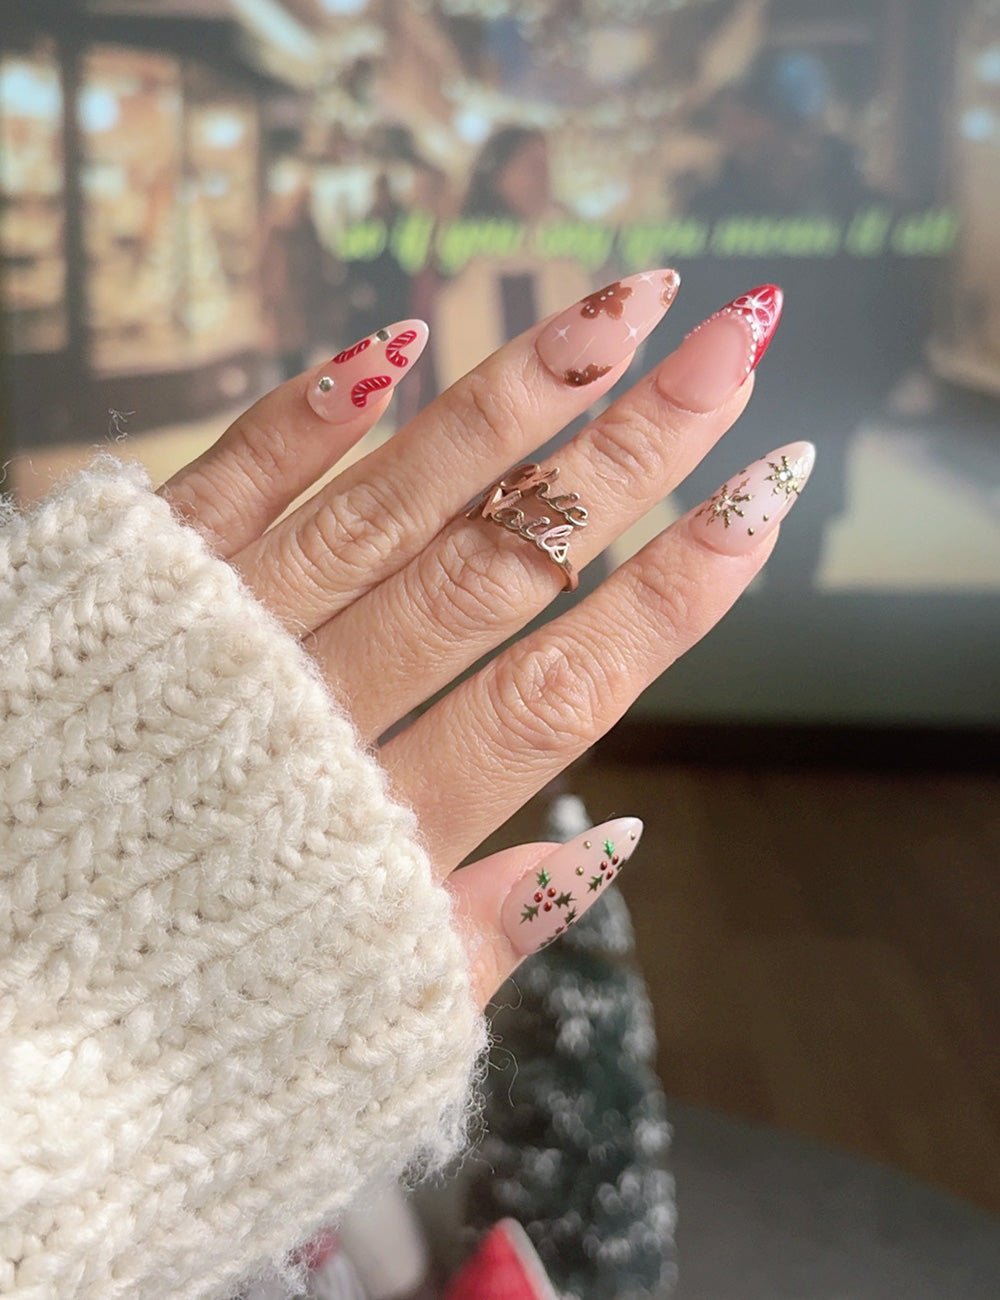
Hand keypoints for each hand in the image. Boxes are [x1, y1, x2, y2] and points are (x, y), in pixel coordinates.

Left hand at [159, 275, 811, 1004]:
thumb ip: (483, 934)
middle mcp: (312, 724)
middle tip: (735, 343)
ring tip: (616, 305)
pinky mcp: (124, 597)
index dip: (673, 593)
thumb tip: (615, 844)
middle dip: (629, 454)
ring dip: (506, 402)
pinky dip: (303, 422)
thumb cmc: (175, 1023)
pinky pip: (225, 489)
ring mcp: (216, 646)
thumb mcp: (357, 1017)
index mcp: (383, 839)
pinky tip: (391, 344)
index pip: (562, 692)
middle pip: (498, 571)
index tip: (766, 493)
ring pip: (388, 509)